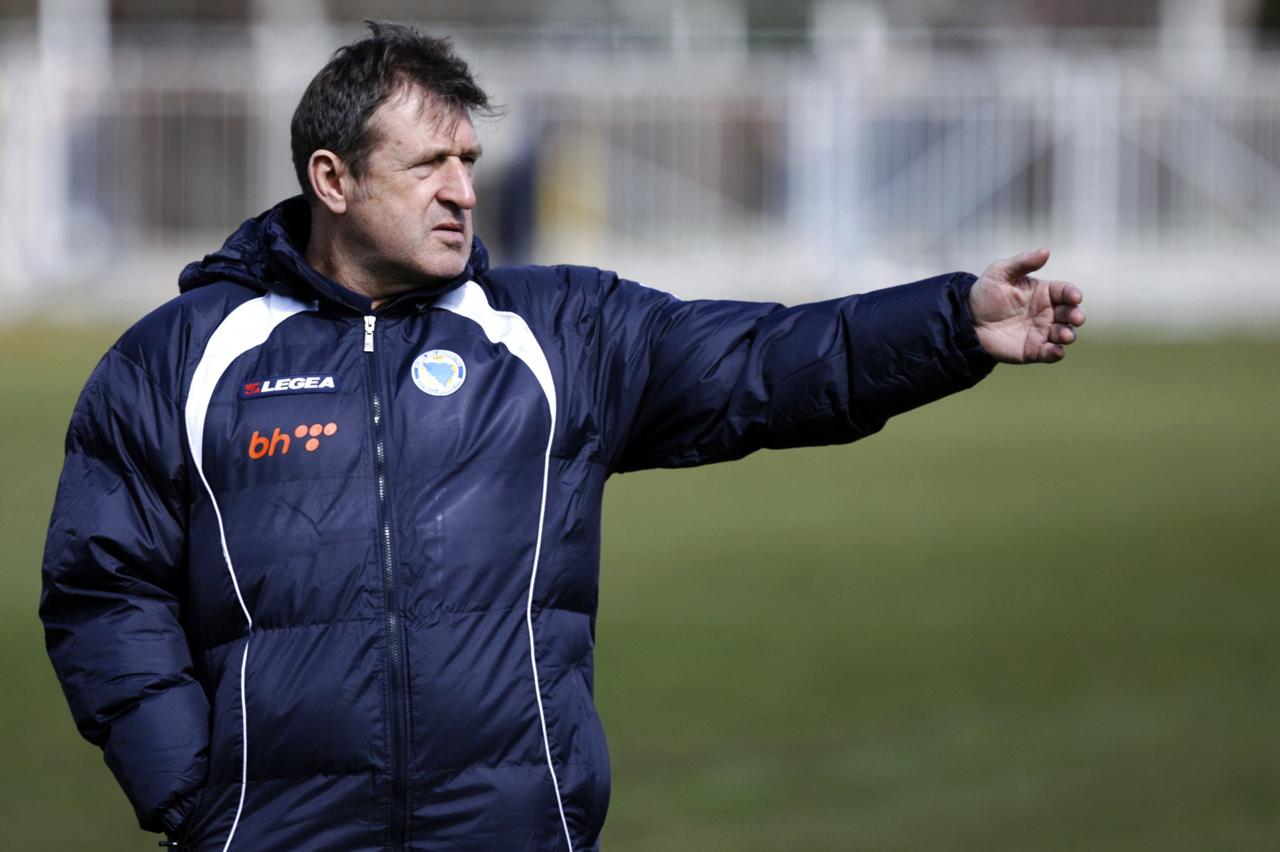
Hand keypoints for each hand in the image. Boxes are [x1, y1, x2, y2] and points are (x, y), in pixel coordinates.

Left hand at [969, 248, 1084, 363]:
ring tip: (1065, 335)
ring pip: (1063, 334)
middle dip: (1076, 315)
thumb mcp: (1000, 272)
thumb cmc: (985, 293)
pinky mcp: (1033, 350)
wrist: (967, 320)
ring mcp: (1041, 332)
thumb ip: (1022, 262)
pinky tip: (1057, 351)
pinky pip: (1049, 353)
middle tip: (1076, 317)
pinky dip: (1056, 353)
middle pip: (1070, 313)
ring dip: (1068, 334)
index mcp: (1043, 292)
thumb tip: (1045, 251)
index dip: (1073, 294)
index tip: (1075, 297)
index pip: (1065, 291)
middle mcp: (1047, 312)